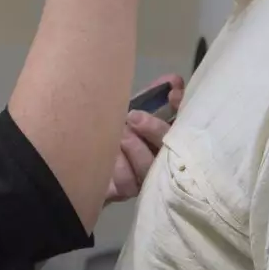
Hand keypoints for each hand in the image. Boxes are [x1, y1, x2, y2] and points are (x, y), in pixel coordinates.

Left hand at [107, 74, 185, 203]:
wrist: (84, 157)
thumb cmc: (115, 129)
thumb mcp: (133, 108)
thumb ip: (154, 94)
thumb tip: (174, 79)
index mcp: (168, 137)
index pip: (183, 123)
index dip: (181, 109)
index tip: (172, 94)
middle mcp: (163, 159)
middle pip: (171, 148)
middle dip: (155, 129)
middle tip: (134, 116)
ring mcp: (147, 177)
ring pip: (150, 167)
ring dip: (135, 147)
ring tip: (120, 133)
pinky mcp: (128, 190)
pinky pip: (128, 180)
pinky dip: (119, 165)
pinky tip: (109, 155)